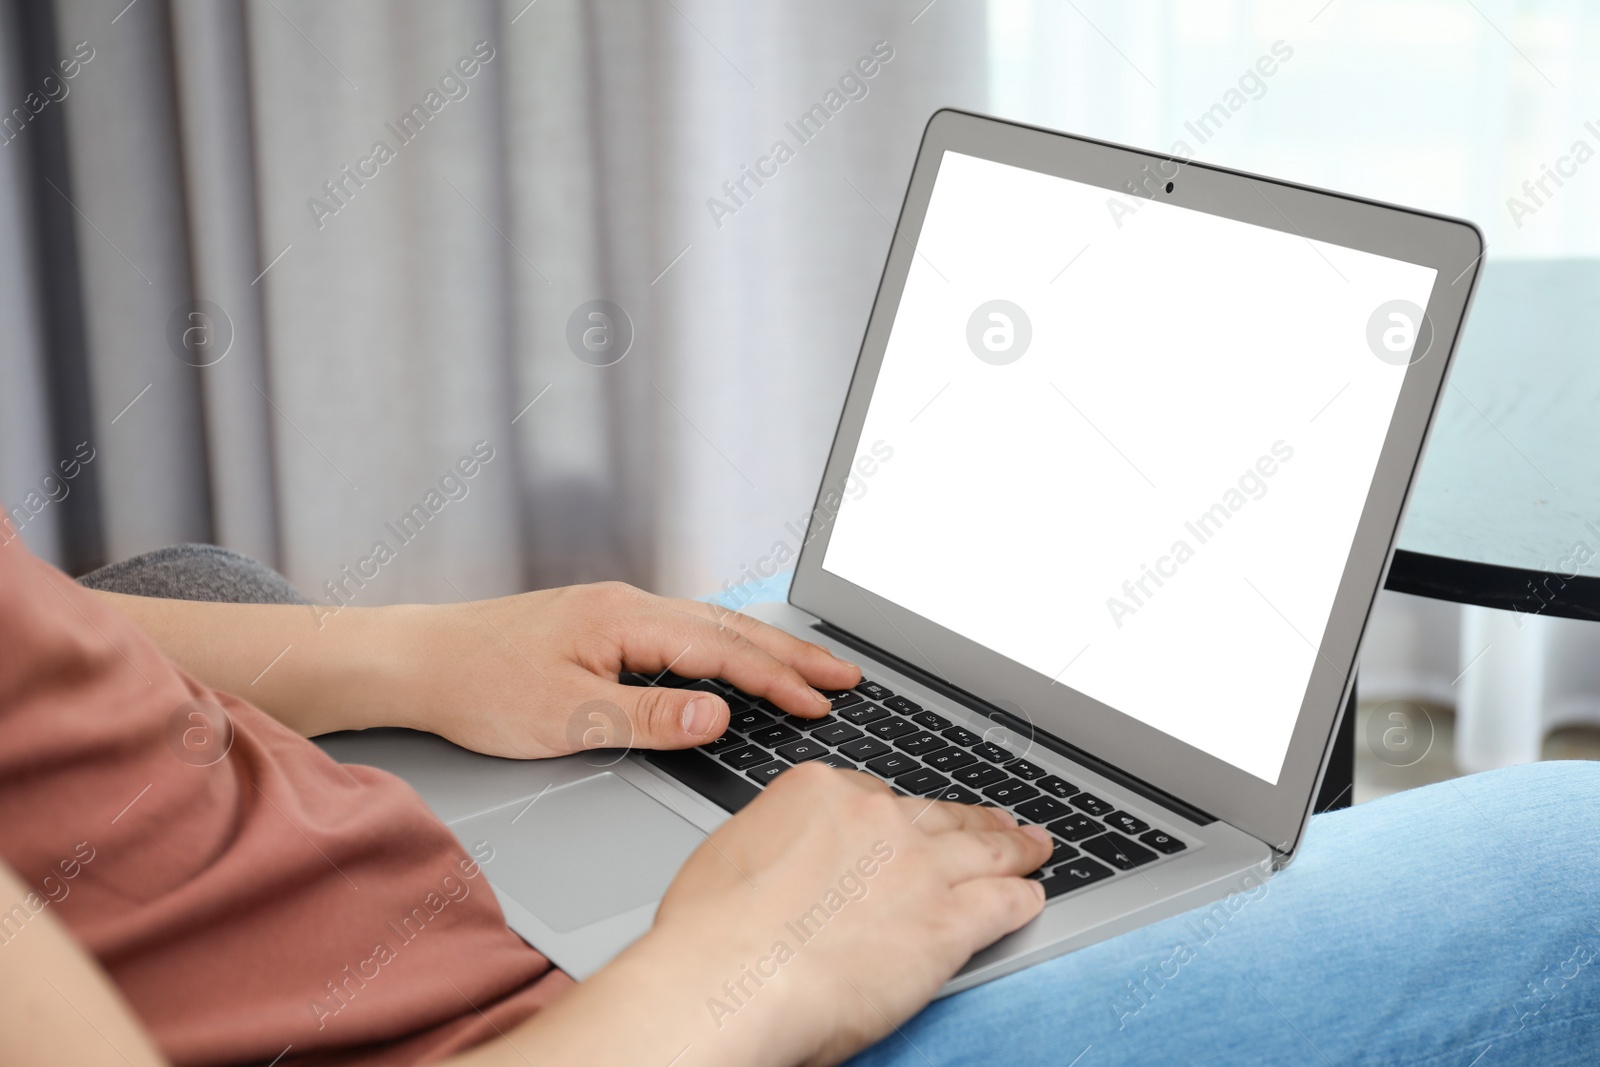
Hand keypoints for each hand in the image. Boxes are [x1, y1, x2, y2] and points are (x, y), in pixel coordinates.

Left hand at [391, 582, 860, 758]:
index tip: (823, 701)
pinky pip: (685, 632)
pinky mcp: (604, 626)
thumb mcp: (566, 717)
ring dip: (764, 649)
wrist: (418, 660)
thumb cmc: (480, 686)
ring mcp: (617, 612)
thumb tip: (720, 717)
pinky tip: (738, 661)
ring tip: (811, 668)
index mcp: (626, 619)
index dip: (778, 679)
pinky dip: (727, 648)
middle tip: (847, 674)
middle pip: (730, 628)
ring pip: (710, 626)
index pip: (723, 651)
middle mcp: (629, 605)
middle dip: (793, 653)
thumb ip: (649, 717)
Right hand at [598, 764, 1051, 1066]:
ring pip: (983, 847)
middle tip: (996, 820)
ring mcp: (918, 866)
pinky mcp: (947, 921)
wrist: (728, 979)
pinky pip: (1002, 902)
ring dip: (1014, 846)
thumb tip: (787, 863)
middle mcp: (876, 818)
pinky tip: (1030, 898)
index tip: (904, 828)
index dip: (894, 819)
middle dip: (971, 818)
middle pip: (937, 814)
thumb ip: (780, 844)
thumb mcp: (734, 852)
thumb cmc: (710, 933)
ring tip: (1033, 846)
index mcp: (819, 792)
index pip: (874, 795)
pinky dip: (1021, 898)